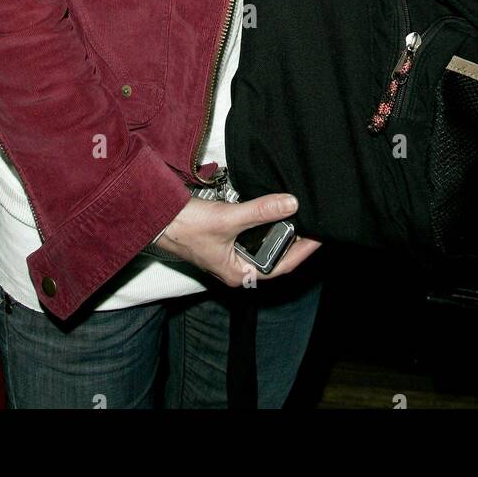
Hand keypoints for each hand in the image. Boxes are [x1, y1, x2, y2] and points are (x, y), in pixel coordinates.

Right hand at [155, 192, 321, 286]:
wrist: (157, 218)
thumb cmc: (185, 227)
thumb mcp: (228, 218)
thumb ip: (260, 211)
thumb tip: (290, 204)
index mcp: (239, 272)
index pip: (282, 265)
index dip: (303, 250)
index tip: (320, 235)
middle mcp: (237, 267)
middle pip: (275, 256)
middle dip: (294, 240)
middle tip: (313, 221)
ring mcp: (230, 253)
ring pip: (263, 244)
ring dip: (278, 230)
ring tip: (297, 215)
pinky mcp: (224, 239)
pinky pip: (251, 234)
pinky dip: (263, 223)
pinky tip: (271, 210)